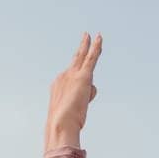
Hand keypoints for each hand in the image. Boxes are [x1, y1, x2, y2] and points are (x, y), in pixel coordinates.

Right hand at [45, 32, 101, 149]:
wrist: (60, 123)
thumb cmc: (66, 122)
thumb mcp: (74, 110)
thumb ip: (83, 98)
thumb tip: (91, 90)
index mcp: (58, 84)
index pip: (74, 78)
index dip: (83, 89)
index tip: (82, 87)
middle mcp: (64, 75)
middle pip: (77, 59)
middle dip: (82, 47)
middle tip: (87, 35)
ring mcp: (72, 74)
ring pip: (87, 60)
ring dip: (93, 60)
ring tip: (90, 69)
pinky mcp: (83, 77)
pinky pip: (91, 59)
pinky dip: (96, 48)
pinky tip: (100, 38)